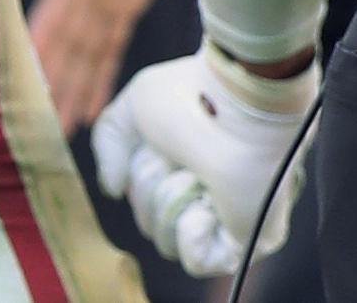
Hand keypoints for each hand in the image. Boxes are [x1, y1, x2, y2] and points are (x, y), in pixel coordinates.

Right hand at [27, 0, 183, 132]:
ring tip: (57, 131)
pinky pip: (108, 47)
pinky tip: (91, 111)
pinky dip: (100, 78)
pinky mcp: (123, 2)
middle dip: (48, 76)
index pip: (61, 1)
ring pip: (83, 51)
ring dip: (71, 88)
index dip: (43, 32)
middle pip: (65, 38)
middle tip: (31, 119)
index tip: (22, 65)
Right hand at [92, 42, 317, 274]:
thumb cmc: (193, 96)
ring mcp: (229, 217)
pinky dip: (192, 233)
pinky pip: (198, 261)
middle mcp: (210, 190)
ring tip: (201, 174)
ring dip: (172, 204)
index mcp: (190, 162)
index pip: (142, 195)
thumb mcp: (137, 101)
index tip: (161, 145)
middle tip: (182, 157)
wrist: (238, 104)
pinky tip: (210, 202)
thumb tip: (114, 190)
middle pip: (149, 221)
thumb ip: (111, 141)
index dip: (141, 172)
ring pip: (167, 243)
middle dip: (153, 187)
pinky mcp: (246, 239)